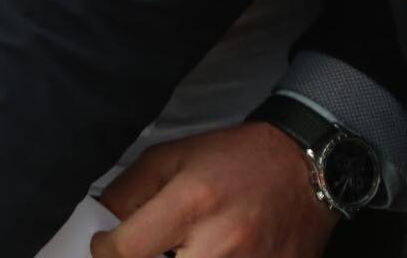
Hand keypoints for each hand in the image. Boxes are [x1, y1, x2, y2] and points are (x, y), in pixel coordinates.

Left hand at [94, 123, 333, 257]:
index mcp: (191, 204)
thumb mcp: (169, 158)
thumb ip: (129, 192)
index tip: (105, 244)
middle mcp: (222, 242)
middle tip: (145, 249)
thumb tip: (103, 223)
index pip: (127, 249)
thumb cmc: (230, 160)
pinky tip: (210, 253)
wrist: (303, 168)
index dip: (105, 250)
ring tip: (183, 247)